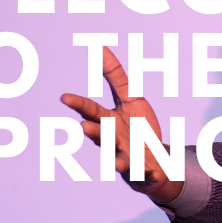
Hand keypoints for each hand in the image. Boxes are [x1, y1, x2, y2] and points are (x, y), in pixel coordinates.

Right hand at [61, 46, 182, 202]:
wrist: (156, 159)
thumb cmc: (138, 127)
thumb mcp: (131, 98)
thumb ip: (116, 77)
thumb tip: (101, 47)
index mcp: (109, 122)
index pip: (92, 111)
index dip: (79, 104)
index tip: (64, 97)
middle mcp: (114, 141)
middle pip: (102, 136)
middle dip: (93, 132)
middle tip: (84, 126)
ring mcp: (128, 158)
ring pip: (119, 160)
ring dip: (118, 160)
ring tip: (118, 162)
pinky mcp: (145, 172)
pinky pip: (149, 175)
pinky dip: (151, 175)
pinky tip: (157, 174)